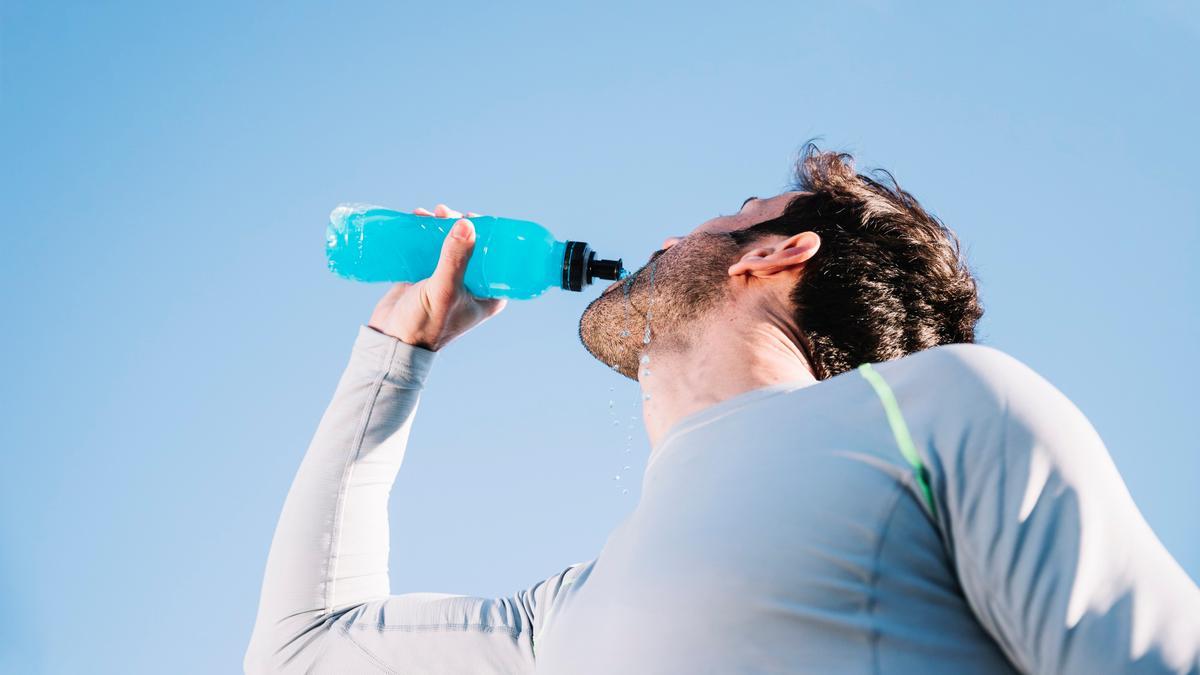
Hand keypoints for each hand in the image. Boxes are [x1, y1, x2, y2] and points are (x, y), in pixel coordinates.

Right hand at [368, 203, 506, 350]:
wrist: (391, 341)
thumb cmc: (425, 324)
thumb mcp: (444, 290)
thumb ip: (455, 259)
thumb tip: (466, 223)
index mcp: (489, 295)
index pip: (498, 256)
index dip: (488, 233)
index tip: (472, 217)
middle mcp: (473, 287)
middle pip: (473, 245)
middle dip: (460, 224)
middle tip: (445, 214)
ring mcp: (449, 280)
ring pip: (451, 244)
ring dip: (440, 225)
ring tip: (427, 214)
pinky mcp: (427, 276)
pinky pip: (431, 248)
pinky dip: (425, 233)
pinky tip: (417, 218)